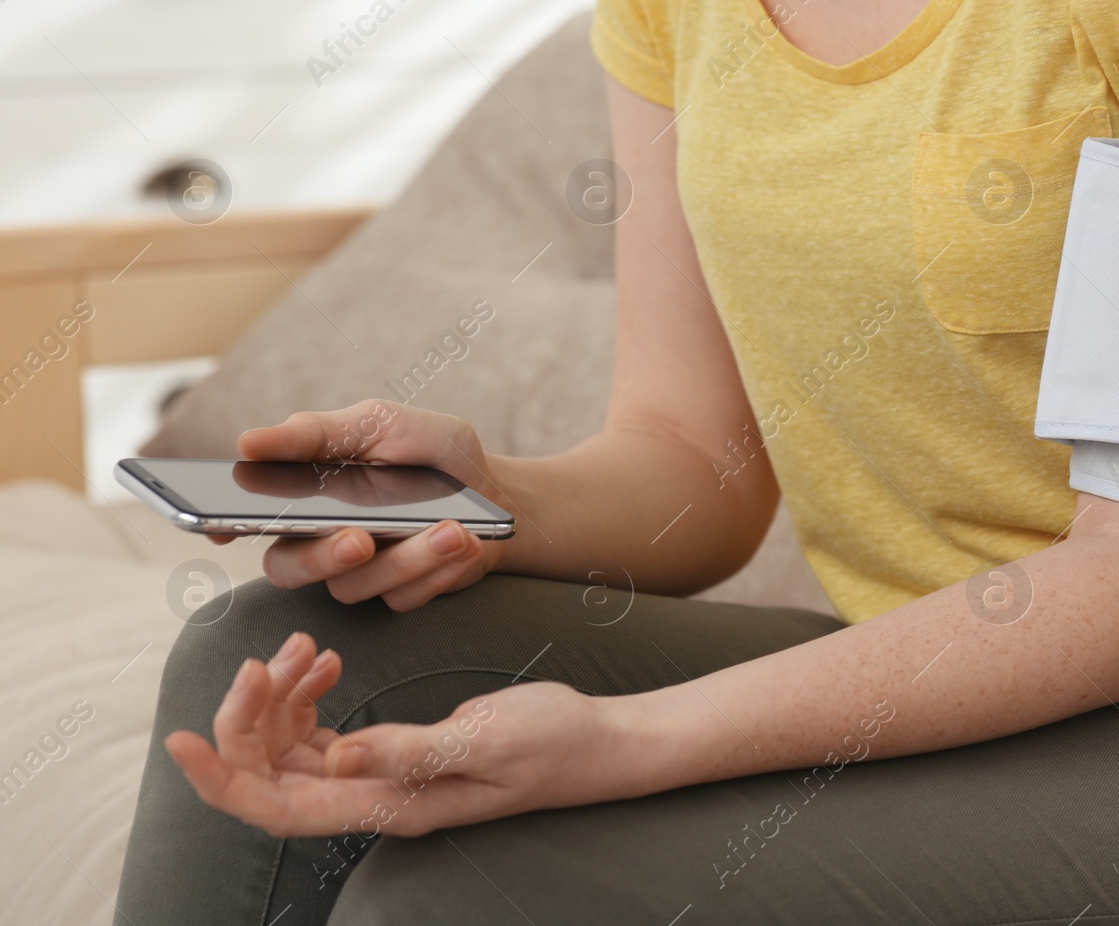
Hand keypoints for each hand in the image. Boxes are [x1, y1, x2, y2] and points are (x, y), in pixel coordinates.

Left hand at [166, 632, 631, 836]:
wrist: (600, 741)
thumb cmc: (553, 743)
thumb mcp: (485, 737)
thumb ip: (408, 750)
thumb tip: (332, 756)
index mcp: (391, 805)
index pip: (280, 807)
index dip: (223, 780)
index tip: (181, 740)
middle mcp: (376, 799)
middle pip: (274, 775)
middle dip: (251, 719)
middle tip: (264, 659)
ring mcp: (382, 777)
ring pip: (294, 751)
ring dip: (281, 700)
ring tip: (303, 649)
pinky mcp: (395, 752)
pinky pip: (325, 733)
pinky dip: (310, 695)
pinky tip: (325, 663)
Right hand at [219, 399, 509, 610]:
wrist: (496, 488)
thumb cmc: (431, 451)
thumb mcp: (381, 424)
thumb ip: (318, 433)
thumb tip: (248, 441)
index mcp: (305, 494)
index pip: (246, 517)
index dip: (221, 527)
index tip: (220, 529)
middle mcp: (321, 540)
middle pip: (287, 568)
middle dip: (323, 557)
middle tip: (360, 538)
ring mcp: (360, 573)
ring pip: (355, 586)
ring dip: (409, 558)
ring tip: (452, 530)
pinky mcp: (401, 594)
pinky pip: (404, 597)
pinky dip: (439, 569)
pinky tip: (465, 543)